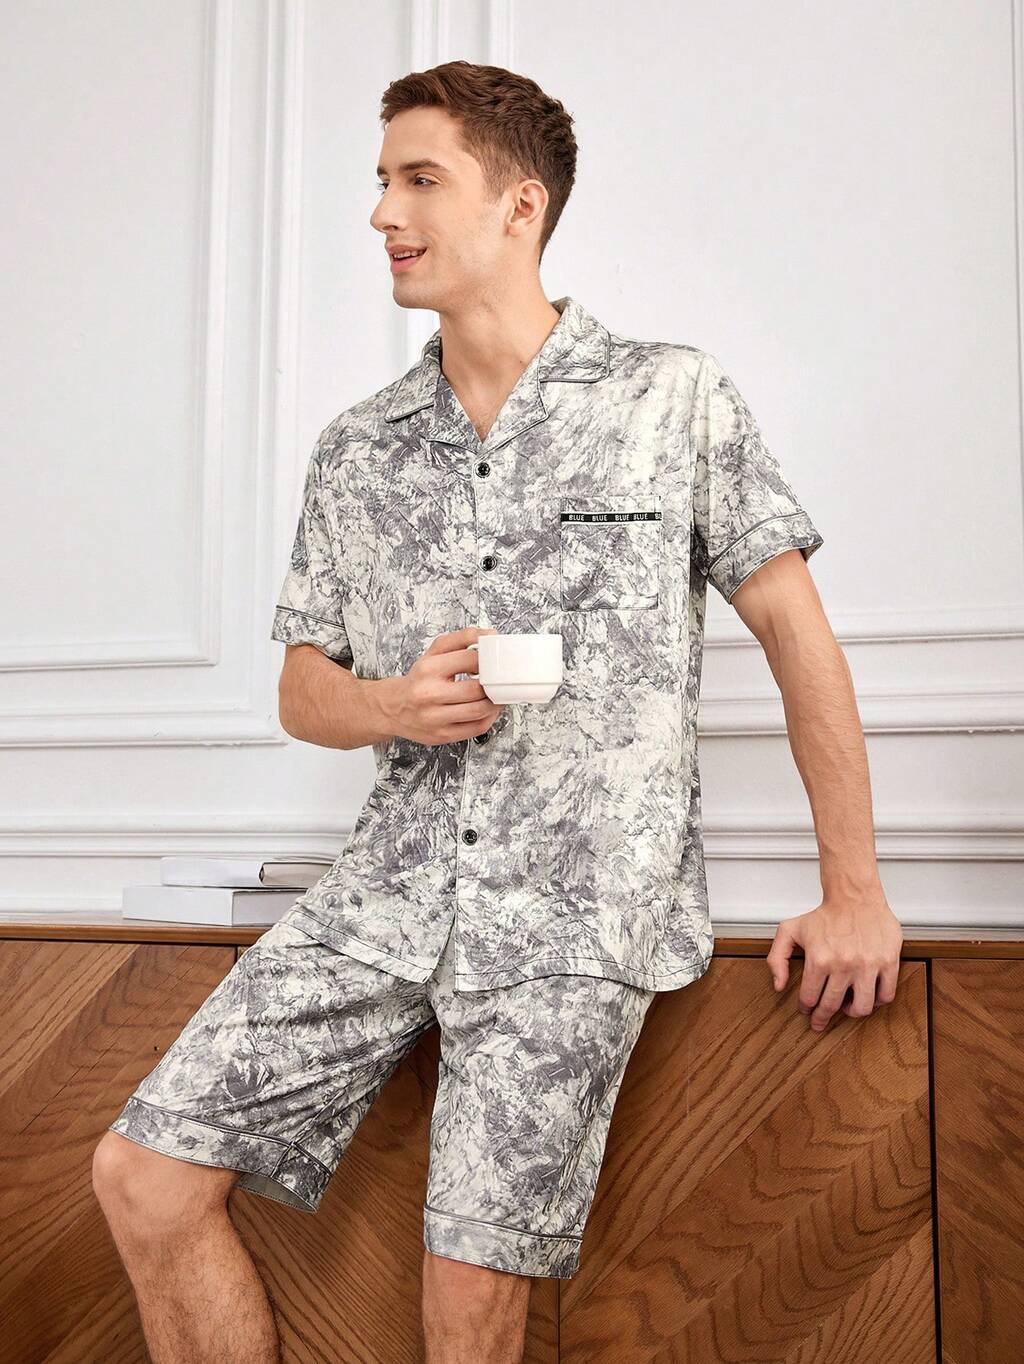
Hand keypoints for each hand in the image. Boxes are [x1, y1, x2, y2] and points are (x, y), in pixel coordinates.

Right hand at [385, 627, 504, 746]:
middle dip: (494, 684)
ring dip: (495, 702)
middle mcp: (429, 694)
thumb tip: (490, 634)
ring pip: (479, 711)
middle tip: (499, 680)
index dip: (489, 659)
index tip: (494, 661)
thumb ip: (462, 638)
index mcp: (428, 669)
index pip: (471, 660)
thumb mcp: (435, 652)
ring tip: (495, 695)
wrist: (394, 707)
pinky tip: (487, 709)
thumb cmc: (419, 679)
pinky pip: (477, 728)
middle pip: (477, 689)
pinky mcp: (442, 735)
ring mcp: (435, 718)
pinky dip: (489, 718)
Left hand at [766, 887, 902, 1033]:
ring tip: (846, 1008)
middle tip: (820, 1021)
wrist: (854, 897)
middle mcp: (843, 965)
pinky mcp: (888, 962)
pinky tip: (868, 996)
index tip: (806, 1011)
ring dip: (851, 1013)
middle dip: (822, 1018)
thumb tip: (779, 985)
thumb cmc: (824, 914)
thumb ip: (777, 958)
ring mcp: (867, 965)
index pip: (810, 998)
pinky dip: (877, 1002)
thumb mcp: (789, 930)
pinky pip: (886, 995)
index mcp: (819, 959)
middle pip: (832, 1006)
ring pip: (862, 1008)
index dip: (806, 1009)